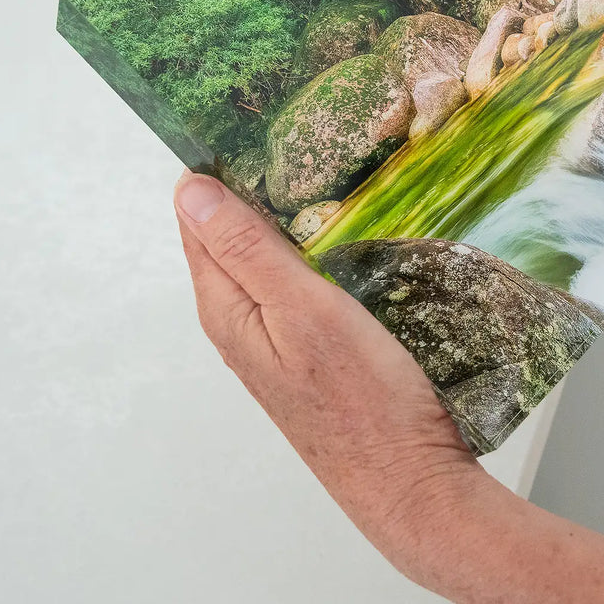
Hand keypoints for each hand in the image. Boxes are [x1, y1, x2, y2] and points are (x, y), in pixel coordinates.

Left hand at [172, 170, 486, 571]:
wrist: (411, 483)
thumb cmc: (364, 401)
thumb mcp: (303, 311)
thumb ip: (248, 251)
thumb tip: (192, 191)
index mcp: (228, 310)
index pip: (197, 220)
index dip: (215, 169)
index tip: (248, 120)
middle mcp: (242, 324)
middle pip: (231, 237)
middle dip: (252, 186)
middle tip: (295, 131)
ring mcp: (278, 340)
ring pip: (268, 259)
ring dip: (286, 217)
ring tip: (324, 168)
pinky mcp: (314, 350)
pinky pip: (298, 284)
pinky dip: (311, 250)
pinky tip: (345, 232)